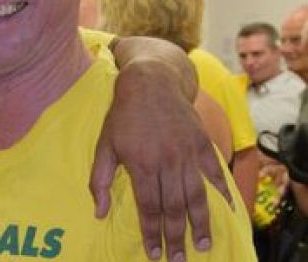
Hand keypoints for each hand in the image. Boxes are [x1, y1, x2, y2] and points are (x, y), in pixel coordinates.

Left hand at [90, 57, 229, 261]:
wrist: (150, 83)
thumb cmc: (122, 117)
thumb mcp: (104, 145)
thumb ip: (99, 180)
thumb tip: (98, 213)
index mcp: (141, 164)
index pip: (149, 207)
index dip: (152, 233)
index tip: (154, 254)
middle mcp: (167, 161)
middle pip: (174, 208)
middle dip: (176, 237)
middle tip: (179, 260)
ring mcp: (187, 153)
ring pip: (197, 196)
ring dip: (201, 224)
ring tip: (204, 245)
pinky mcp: (202, 144)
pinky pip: (215, 174)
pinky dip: (223, 194)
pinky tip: (229, 212)